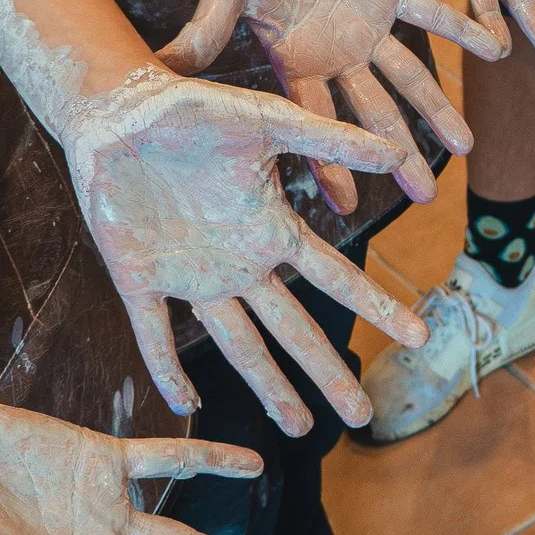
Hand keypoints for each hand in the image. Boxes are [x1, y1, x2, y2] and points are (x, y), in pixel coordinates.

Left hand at [64, 71, 428, 429]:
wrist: (116, 108)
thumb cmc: (191, 108)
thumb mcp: (266, 120)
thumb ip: (327, 140)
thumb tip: (397, 155)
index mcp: (269, 228)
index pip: (334, 278)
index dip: (376, 306)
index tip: (418, 335)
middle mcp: (238, 262)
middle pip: (292, 329)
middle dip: (326, 372)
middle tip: (361, 414)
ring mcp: (190, 276)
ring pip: (238, 344)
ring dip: (268, 385)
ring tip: (299, 427)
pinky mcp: (139, 278)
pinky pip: (155, 335)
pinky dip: (168, 371)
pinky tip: (186, 404)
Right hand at [159, 0, 504, 214]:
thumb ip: (207, 28)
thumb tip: (164, 66)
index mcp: (297, 62)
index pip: (316, 123)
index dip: (332, 163)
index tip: (352, 208)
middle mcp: (336, 56)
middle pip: (373, 114)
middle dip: (399, 154)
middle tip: (428, 196)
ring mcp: (366, 27)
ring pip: (409, 75)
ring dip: (437, 107)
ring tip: (467, 145)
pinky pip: (431, 13)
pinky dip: (462, 27)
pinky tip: (496, 48)